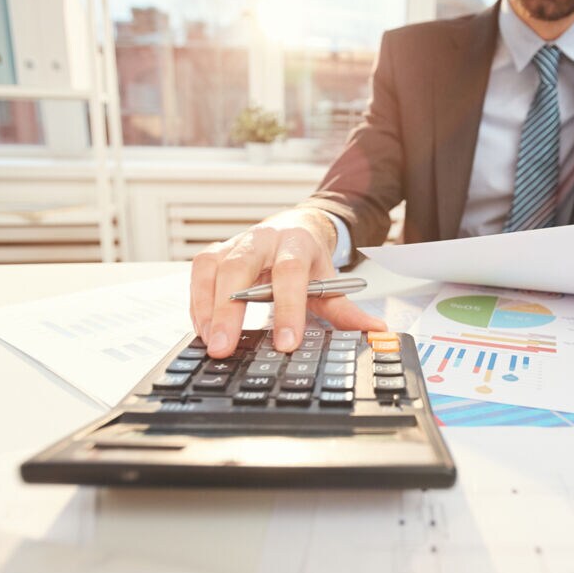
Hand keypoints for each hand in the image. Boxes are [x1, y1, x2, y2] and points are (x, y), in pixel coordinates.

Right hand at [190, 209, 385, 357]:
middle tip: (224, 346)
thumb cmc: (308, 258)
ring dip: (207, 307)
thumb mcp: (330, 281)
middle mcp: (262, 239)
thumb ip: (347, 311)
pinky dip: (197, 302)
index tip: (286, 343)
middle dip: (229, 309)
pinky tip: (202, 328)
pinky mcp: (215, 252)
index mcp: (296, 243)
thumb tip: (375, 332)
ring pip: (213, 268)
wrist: (295, 226)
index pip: (290, 273)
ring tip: (210, 342)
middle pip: (240, 268)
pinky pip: (199, 274)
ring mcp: (235, 243)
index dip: (287, 307)